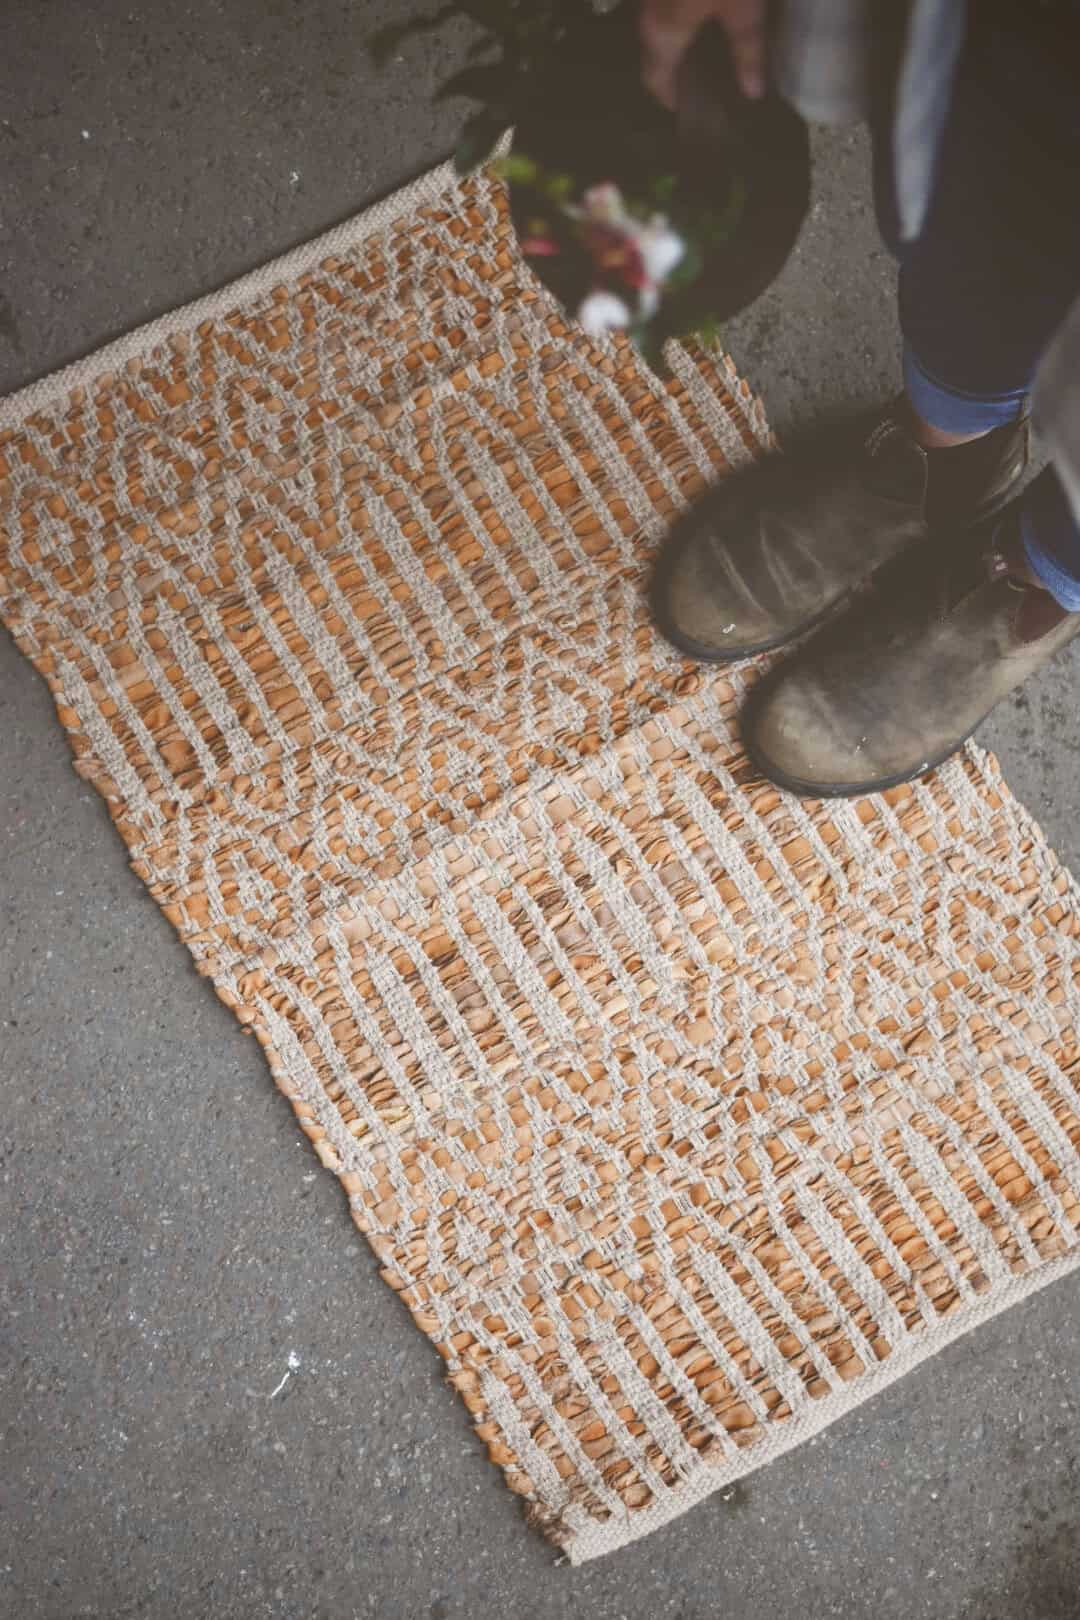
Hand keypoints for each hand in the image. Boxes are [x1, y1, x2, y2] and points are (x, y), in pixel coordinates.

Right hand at [639, 0, 766, 108]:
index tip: (685, 109)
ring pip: (656, 29)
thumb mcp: (742, 7)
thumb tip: (753, 93)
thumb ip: (746, 48)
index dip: (667, 98)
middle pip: (652, 55)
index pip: (654, 79)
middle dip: (671, 72)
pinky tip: (701, 15)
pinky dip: (678, 20)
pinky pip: (663, 8)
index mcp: (662, 33)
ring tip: (704, 52)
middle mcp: (647, 15)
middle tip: (700, 83)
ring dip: (673, 44)